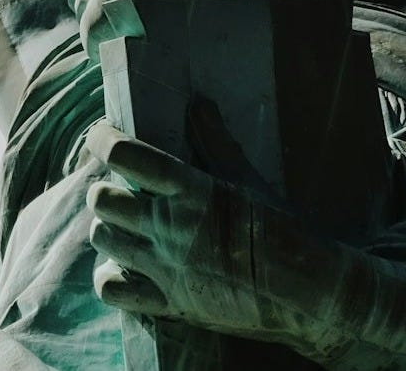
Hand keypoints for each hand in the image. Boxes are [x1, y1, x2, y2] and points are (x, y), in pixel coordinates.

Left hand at [86, 120, 353, 350]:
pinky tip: (124, 265)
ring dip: (107, 225)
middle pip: (103, 199)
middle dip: (104, 186)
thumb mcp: (248, 178)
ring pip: (103, 239)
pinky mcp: (168, 303)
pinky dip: (109, 275)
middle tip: (118, 184)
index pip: (126, 156)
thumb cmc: (279, 228)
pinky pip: (112, 289)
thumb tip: (199, 103)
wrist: (305, 291)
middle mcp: (170, 228)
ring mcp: (165, 268)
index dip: (102, 141)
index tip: (100, 135)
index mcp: (189, 191)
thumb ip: (216, 141)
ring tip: (124, 221)